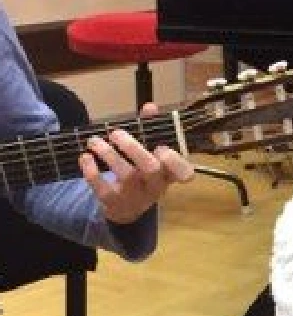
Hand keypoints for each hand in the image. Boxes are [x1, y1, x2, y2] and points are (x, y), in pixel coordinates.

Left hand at [78, 102, 194, 223]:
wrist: (127, 209)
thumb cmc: (142, 175)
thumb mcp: (150, 155)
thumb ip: (150, 130)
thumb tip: (150, 107)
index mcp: (168, 173)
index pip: (183, 171)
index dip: (175, 160)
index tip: (162, 148)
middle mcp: (155, 186)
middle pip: (150, 168)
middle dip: (133, 148)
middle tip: (116, 133)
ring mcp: (135, 196)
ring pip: (126, 175)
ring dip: (108, 155)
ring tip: (94, 141)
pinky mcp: (114, 202)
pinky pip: (102, 188)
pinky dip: (92, 171)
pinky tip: (86, 157)